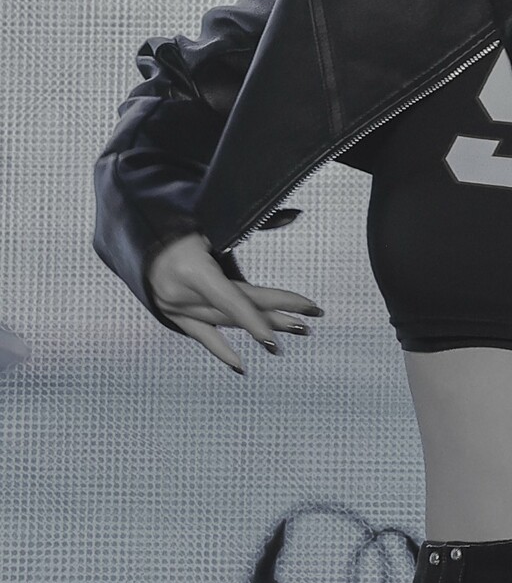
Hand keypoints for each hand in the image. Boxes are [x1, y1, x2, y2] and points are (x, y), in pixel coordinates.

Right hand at [146, 232, 323, 376]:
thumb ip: (253, 220)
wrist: (131, 230)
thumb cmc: (175, 218)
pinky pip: (200, 336)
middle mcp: (180, 294)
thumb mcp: (209, 218)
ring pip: (224, 322)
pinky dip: (221, 350)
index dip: (260, 314)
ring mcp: (174, 308)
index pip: (233, 298)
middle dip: (275, 315)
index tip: (288, 322)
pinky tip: (241, 368)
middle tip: (310, 320)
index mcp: (190, 269)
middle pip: (236, 309)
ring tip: (294, 331)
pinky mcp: (171, 314)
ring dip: (260, 328)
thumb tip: (296, 214)